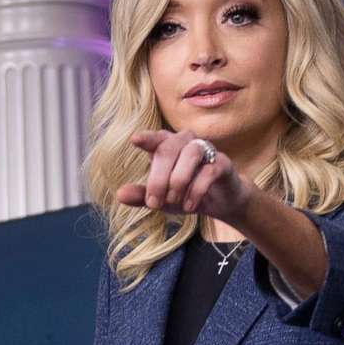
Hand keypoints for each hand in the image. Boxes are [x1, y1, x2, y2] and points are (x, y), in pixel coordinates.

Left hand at [117, 128, 257, 226]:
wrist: (219, 202)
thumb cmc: (185, 194)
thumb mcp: (161, 199)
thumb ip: (141, 196)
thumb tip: (120, 194)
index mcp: (168, 145)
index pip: (156, 138)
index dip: (147, 138)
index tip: (135, 140)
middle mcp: (187, 142)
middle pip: (169, 149)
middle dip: (158, 179)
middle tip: (153, 204)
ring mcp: (207, 150)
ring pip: (191, 154)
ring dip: (178, 181)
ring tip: (173, 202)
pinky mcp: (222, 164)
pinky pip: (208, 171)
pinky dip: (196, 190)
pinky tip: (189, 206)